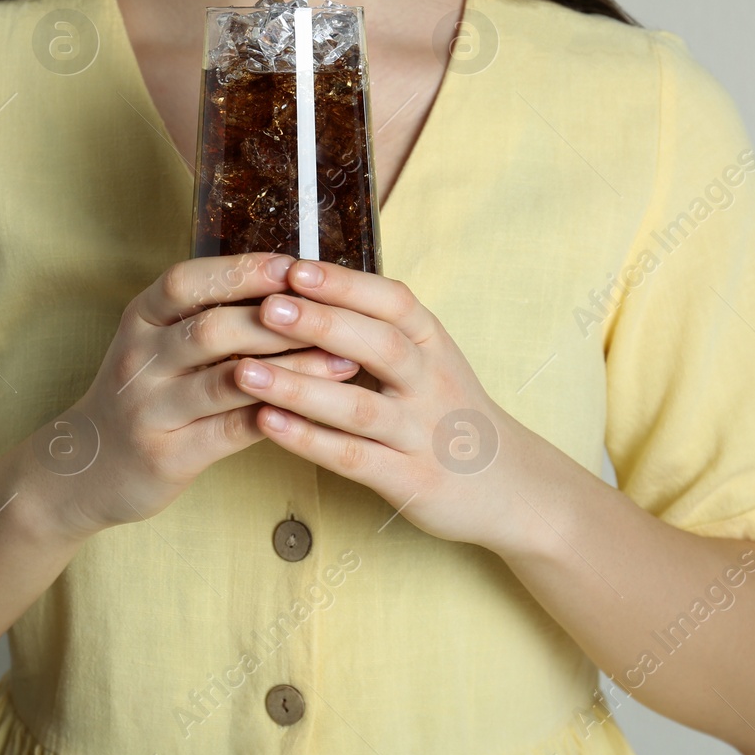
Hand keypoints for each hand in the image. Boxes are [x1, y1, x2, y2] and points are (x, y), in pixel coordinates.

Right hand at [35, 252, 362, 539]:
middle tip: (335, 313)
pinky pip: (229, 429)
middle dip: (278, 319)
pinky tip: (315, 407)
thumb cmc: (146, 392)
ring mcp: (149, 408)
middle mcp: (140, 358)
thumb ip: (210, 311)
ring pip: (226, 380)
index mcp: (141, 318)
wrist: (89, 466)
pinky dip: (275, 415)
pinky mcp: (167, 454)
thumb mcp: (160, 340)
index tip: (295, 265)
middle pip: (211, 328)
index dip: (242, 271)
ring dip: (291, 367)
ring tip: (343, 360)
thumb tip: (293, 281)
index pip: (187, 281)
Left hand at [232, 259, 541, 550]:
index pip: (394, 302)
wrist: (509, 485)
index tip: (295, 269)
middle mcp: (432, 383)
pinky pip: (355, 458)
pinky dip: (309, 441)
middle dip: (320, 324)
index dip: (345, 285)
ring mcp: (422, 433)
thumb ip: (379, 328)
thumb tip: (305, 284)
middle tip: (267, 308)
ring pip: (359, 407)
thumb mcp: (429, 359)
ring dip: (300, 387)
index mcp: (434, 344)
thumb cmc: (448, 412)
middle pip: (379, 346)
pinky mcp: (410, 480)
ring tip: (244, 371)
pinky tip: (267, 424)